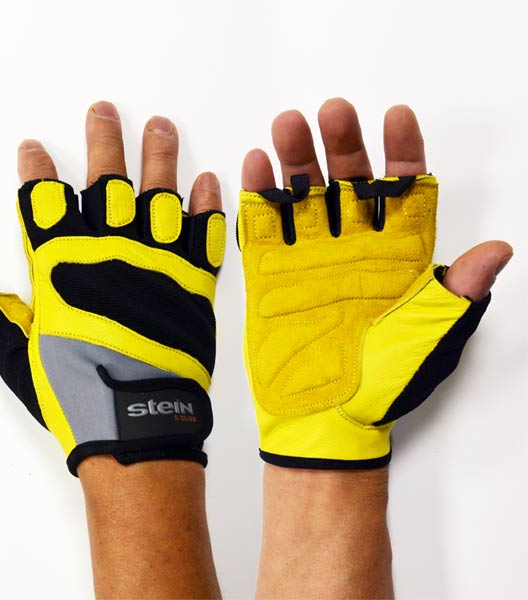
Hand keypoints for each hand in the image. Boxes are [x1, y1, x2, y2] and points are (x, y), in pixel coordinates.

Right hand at [0, 101, 225, 475]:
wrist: (137, 424)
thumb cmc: (79, 393)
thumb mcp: (23, 358)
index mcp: (64, 267)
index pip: (44, 202)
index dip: (37, 173)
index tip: (35, 149)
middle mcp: (111, 253)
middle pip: (106, 181)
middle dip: (104, 141)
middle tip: (105, 110)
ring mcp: (158, 263)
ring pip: (159, 195)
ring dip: (160, 157)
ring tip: (161, 126)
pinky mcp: (195, 283)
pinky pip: (206, 234)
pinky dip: (209, 207)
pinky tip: (208, 181)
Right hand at [238, 98, 511, 468]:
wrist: (325, 419)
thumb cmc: (385, 383)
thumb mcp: (431, 338)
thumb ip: (458, 294)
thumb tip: (497, 251)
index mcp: (398, 258)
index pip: (404, 191)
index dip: (402, 153)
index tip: (396, 119)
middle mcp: (354, 249)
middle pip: (350, 183)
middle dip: (343, 145)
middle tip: (333, 114)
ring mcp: (310, 257)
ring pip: (304, 195)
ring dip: (297, 159)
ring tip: (288, 126)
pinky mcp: (271, 272)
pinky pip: (263, 226)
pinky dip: (258, 194)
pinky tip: (256, 164)